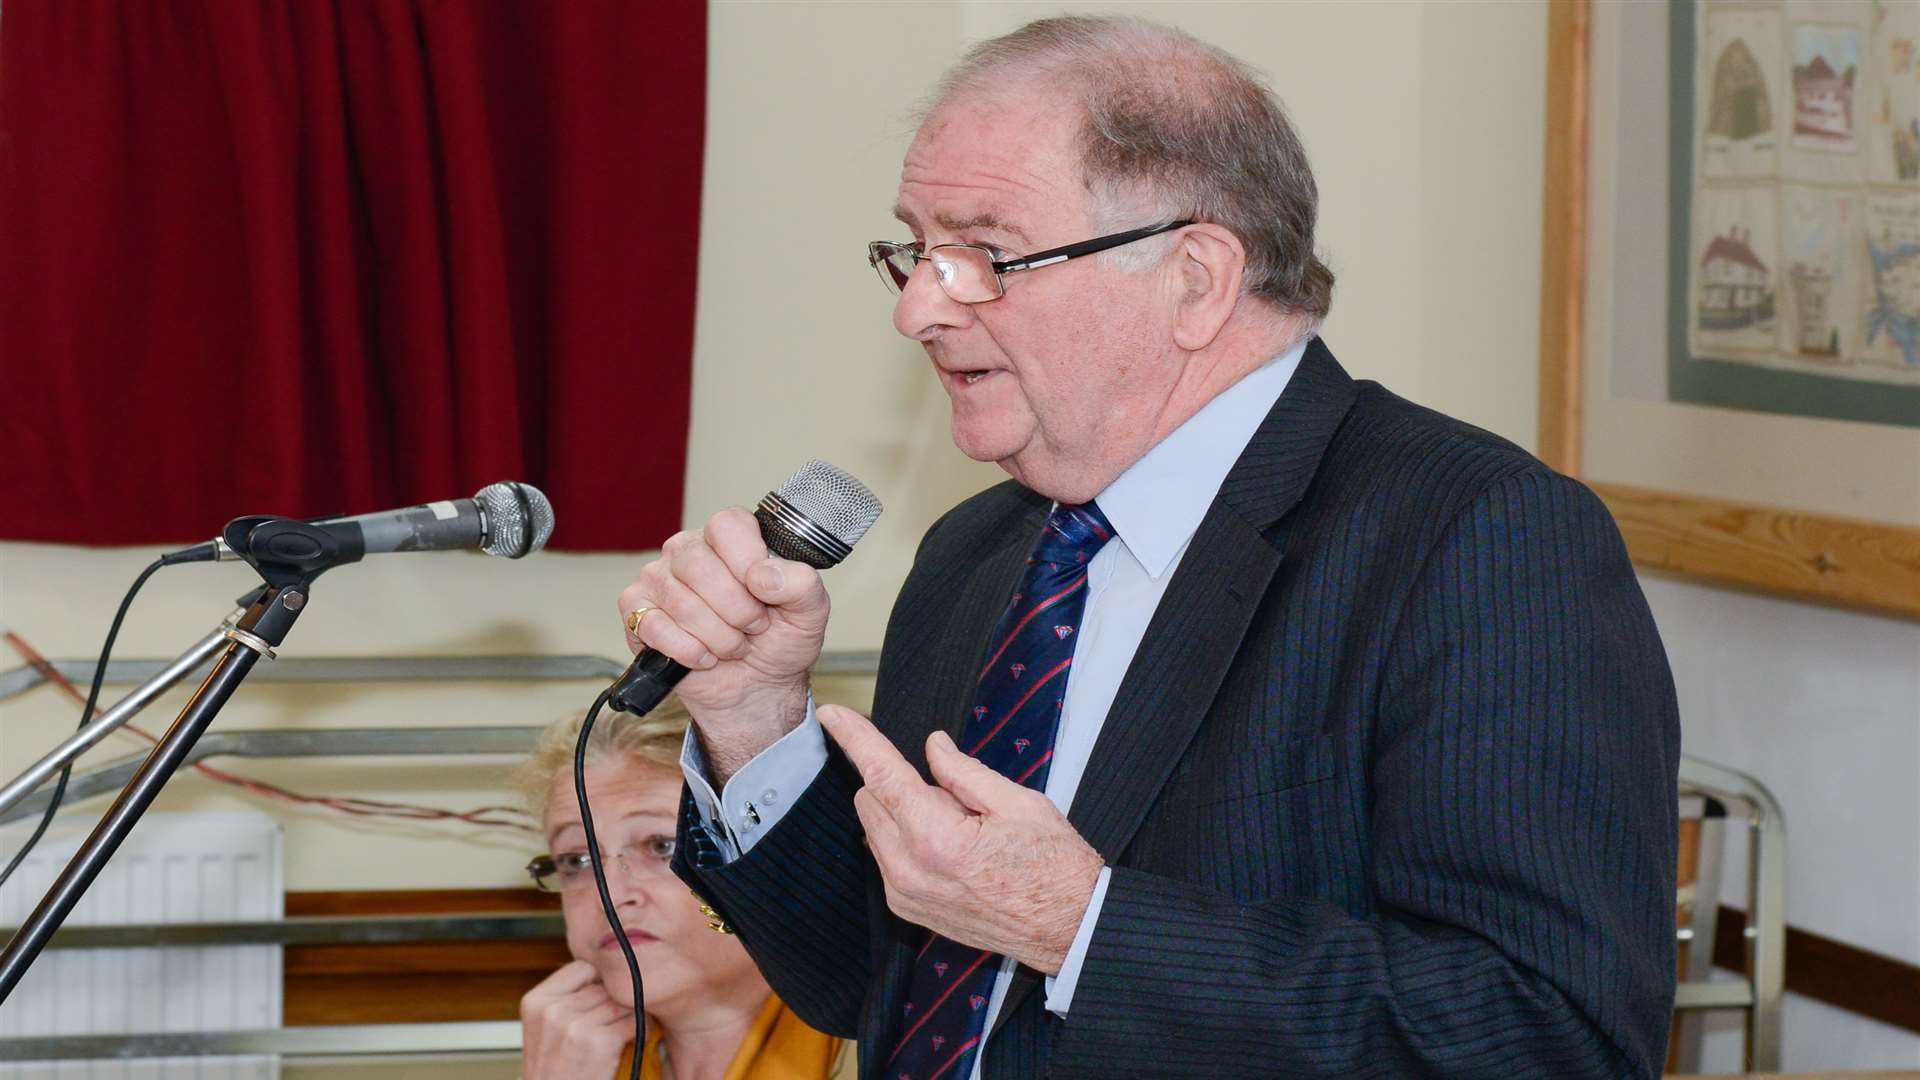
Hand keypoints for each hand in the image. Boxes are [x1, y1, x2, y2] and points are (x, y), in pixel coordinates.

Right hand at [520, 960, 633, 1079]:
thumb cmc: (554, 1073)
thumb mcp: (545, 1031)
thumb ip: (567, 999)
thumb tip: (607, 971)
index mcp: (535, 1002)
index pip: (582, 967)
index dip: (596, 984)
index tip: (597, 1004)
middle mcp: (552, 1010)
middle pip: (604, 987)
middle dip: (613, 1006)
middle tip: (609, 1028)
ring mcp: (575, 1025)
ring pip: (622, 1003)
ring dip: (628, 1019)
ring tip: (618, 1037)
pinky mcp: (599, 1042)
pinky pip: (635, 1022)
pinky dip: (640, 1033)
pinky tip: (626, 1046)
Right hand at [619, 508, 829, 775]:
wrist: (757, 688)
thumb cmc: (780, 641)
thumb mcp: (810, 612)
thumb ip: (800, 583)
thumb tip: (762, 575)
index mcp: (731, 537)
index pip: (726, 524)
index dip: (747, 560)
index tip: (764, 592)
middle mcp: (689, 550)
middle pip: (698, 564)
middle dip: (736, 610)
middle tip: (754, 627)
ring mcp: (658, 580)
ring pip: (680, 602)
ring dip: (719, 637)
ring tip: (735, 645)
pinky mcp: (637, 613)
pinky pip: (653, 626)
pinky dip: (688, 651)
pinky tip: (705, 658)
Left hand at [818, 704, 1103, 974]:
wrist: (1069, 927)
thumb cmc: (1054, 866)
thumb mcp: (1019, 802)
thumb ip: (963, 772)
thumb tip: (931, 748)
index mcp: (936, 838)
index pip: (881, 775)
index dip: (855, 739)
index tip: (832, 714)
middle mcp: (909, 870)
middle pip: (872, 799)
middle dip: (899, 780)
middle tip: (954, 792)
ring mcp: (905, 894)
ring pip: (874, 828)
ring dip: (901, 811)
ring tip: (959, 826)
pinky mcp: (907, 909)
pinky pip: (885, 856)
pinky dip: (904, 838)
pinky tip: (949, 847)